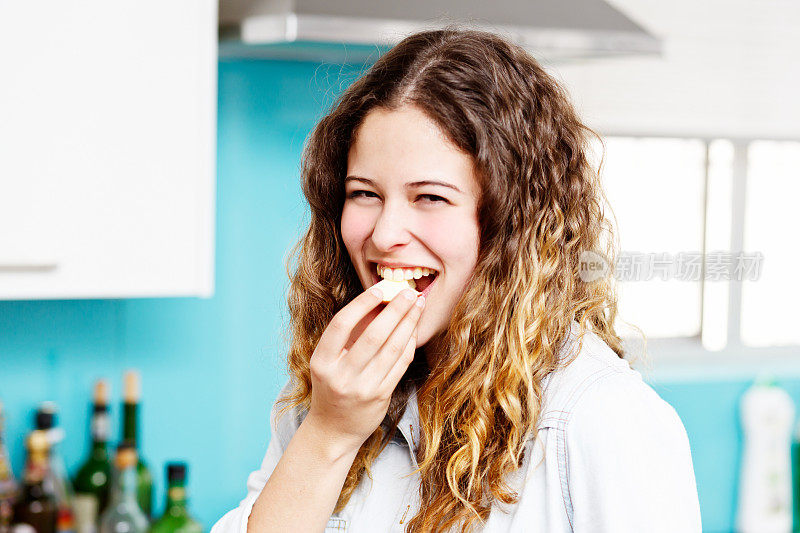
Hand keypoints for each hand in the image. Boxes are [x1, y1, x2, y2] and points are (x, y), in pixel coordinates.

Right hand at [305, 286, 424, 454]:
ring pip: (391, 349)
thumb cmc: (332, 386)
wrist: (333, 430)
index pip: (341, 325)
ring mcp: (362, 388)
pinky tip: (414, 329)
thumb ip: (350, 333)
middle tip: (408, 291)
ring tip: (417, 305)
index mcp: (322, 361)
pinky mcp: (380, 396)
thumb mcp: (330, 361)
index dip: (362, 304)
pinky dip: (409, 343)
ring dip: (408, 323)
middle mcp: (341, 375)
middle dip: (395, 310)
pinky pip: (400, 364)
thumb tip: (379, 300)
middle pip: (373, 335)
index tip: (380, 289)